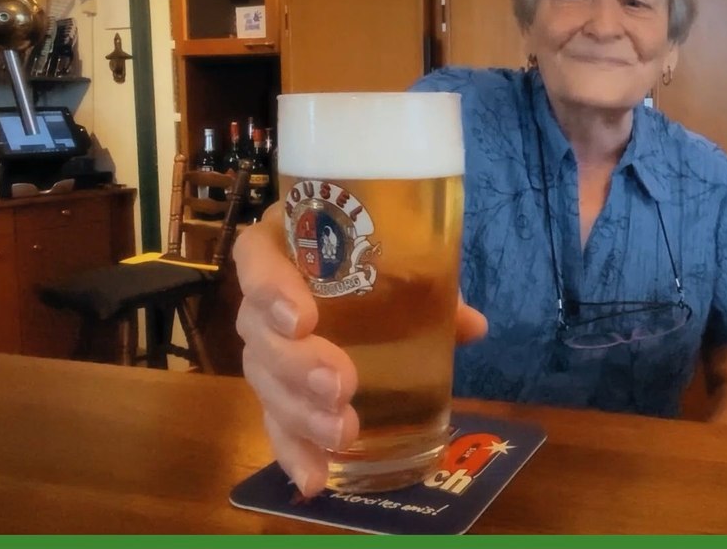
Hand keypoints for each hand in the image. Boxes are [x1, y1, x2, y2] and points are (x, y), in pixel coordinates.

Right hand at [233, 203, 486, 496]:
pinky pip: (275, 422)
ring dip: (300, 412)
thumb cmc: (379, 257)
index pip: (256, 258)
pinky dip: (294, 452)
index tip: (303, 319)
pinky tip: (314, 480)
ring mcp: (266, 348)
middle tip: (340, 384)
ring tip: (342, 432)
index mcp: (286, 245)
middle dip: (296, 364)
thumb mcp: (407, 263)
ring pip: (264, 381)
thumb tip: (471, 325)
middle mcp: (264, 298)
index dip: (269, 288)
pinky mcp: (278, 391)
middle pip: (257, 331)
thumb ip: (433, 289)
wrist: (366, 274)